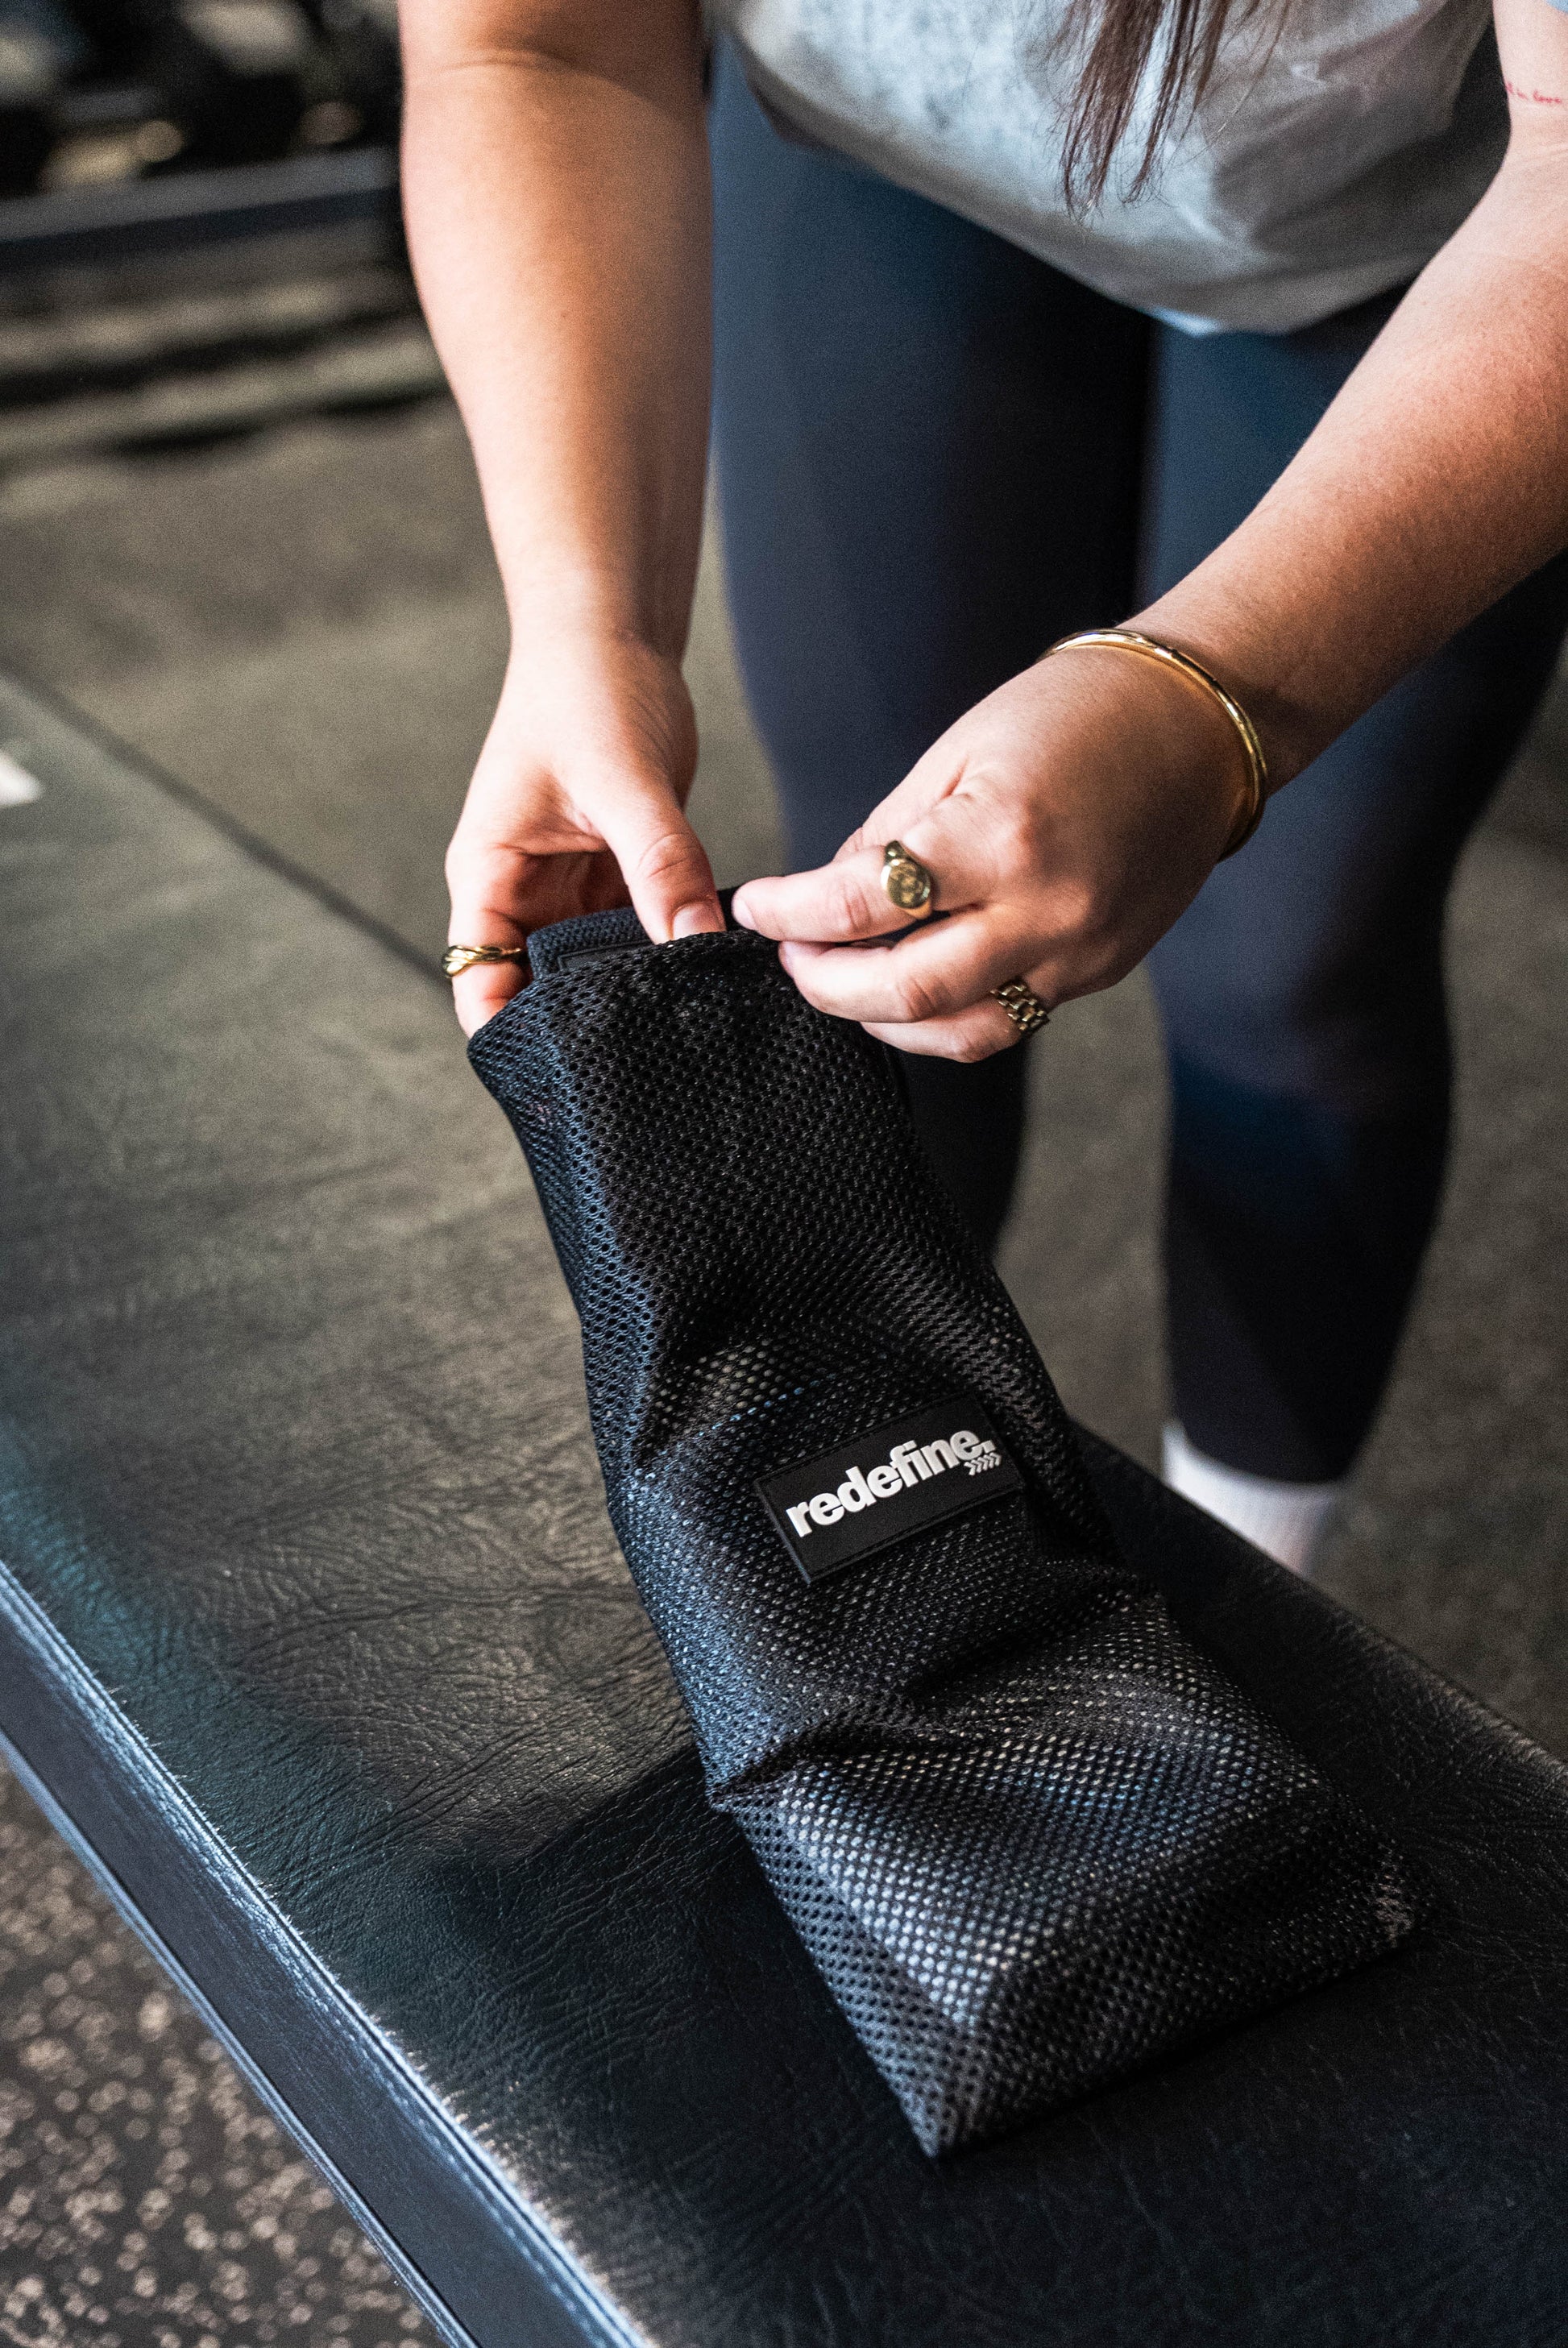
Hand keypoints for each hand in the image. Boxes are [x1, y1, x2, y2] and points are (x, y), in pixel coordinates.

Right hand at [444, 629, 723, 1034]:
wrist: (615, 633)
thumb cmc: (588, 687)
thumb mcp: (624, 780)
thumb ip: (659, 864)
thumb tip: (696, 945)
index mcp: (488, 875)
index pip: (479, 982)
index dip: (512, 1034)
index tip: (567, 1076)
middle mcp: (524, 894)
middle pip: (540, 989)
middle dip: (585, 1027)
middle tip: (650, 1069)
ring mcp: (573, 889)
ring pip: (599, 969)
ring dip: (638, 995)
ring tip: (687, 1035)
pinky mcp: (622, 877)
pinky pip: (643, 936)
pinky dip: (670, 957)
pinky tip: (710, 981)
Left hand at [730, 643, 1253, 1058]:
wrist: (1200, 728)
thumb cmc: (1077, 715)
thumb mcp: (961, 752)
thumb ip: (889, 833)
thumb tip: (827, 895)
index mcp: (999, 835)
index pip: (863, 902)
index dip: (792, 913)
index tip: (755, 908)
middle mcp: (1044, 909)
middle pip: (904, 993)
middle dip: (825, 985)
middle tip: (789, 960)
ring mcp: (1078, 953)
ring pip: (957, 1032)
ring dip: (881, 1021)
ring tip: (843, 982)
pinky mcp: (1099, 972)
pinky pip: (1007, 1021)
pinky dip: (945, 1019)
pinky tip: (909, 991)